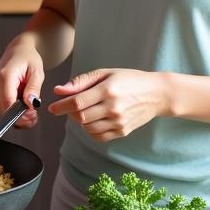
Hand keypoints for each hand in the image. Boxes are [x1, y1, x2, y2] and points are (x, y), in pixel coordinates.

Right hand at [0, 43, 44, 130]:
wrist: (19, 50)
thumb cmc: (29, 59)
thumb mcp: (37, 72)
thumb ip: (34, 88)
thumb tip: (31, 104)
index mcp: (4, 76)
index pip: (7, 103)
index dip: (19, 115)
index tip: (32, 117)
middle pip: (4, 109)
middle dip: (20, 116)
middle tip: (35, 114)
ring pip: (3, 110)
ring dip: (17, 114)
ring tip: (30, 107)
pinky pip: (1, 106)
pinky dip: (12, 110)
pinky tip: (21, 107)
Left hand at [48, 68, 168, 140]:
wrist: (157, 94)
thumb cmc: (129, 80)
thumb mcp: (106, 73)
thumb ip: (81, 82)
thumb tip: (59, 91)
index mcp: (108, 90)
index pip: (77, 102)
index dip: (61, 106)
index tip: (52, 108)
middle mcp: (113, 108)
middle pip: (80, 117)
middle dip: (69, 113)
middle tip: (69, 107)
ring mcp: (119, 122)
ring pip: (88, 128)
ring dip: (80, 122)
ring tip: (84, 111)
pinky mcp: (123, 131)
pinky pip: (98, 136)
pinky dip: (90, 130)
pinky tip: (94, 120)